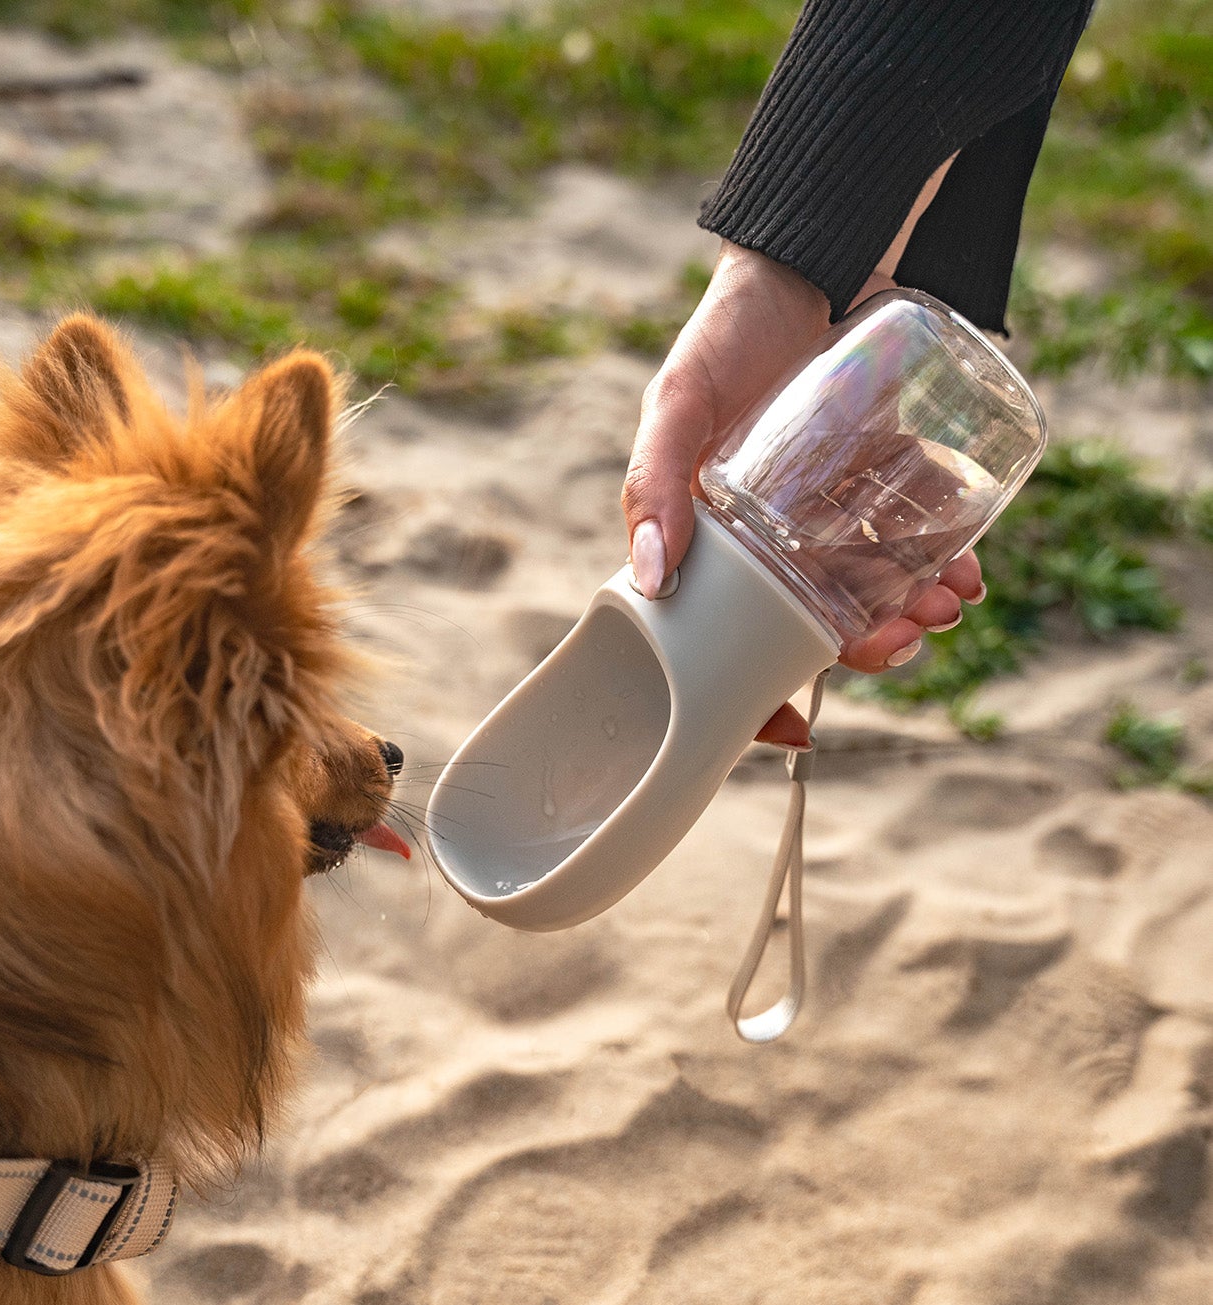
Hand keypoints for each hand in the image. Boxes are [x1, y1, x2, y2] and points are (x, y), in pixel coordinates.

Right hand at [621, 244, 983, 746]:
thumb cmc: (725, 334)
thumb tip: (651, 581)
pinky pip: (918, 532)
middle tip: (905, 641)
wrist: (808, 254)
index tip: (795, 735)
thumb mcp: (677, 405)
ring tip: (950, 603)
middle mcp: (772, 535)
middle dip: (863, 646)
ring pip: (873, 583)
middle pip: (815, 619)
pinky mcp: (887, 472)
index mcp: (714, 540)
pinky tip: (971, 568)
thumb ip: (654, 484)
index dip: (754, 694)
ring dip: (913, 608)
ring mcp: (833, 506)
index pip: (726, 638)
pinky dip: (948, 556)